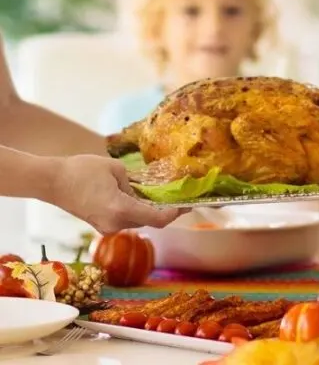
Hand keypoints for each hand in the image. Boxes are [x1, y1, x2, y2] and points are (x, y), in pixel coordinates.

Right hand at [45, 155, 181, 232]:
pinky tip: (143, 195)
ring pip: (138, 219)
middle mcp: (116, 224)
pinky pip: (126, 218)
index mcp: (122, 210)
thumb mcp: (117, 170)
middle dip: (166, 209)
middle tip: (180, 195)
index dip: (176, 212)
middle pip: (150, 220)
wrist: (52, 181)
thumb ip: (136, 183)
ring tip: (164, 192)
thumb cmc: (82, 171)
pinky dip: (137, 209)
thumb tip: (147, 189)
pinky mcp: (101, 224)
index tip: (189, 204)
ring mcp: (107, 227)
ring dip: (151, 208)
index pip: (158, 218)